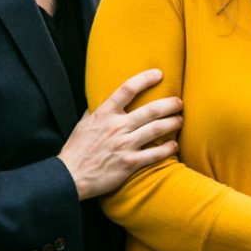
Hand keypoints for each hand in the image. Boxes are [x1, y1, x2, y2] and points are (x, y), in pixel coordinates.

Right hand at [58, 69, 181, 199]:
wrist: (70, 176)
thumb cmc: (77, 149)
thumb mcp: (84, 123)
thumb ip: (97, 110)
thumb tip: (103, 97)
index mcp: (104, 113)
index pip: (127, 89)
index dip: (145, 79)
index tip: (159, 74)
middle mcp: (116, 126)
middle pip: (151, 110)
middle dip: (170, 104)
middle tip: (179, 102)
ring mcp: (124, 145)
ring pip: (156, 129)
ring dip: (172, 123)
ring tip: (180, 120)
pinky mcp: (129, 163)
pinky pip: (154, 154)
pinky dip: (168, 149)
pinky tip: (174, 145)